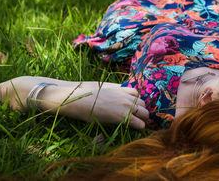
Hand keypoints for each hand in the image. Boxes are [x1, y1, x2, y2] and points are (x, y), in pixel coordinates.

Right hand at [0, 77, 148, 129]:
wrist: (73, 98)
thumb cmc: (82, 93)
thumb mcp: (100, 88)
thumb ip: (112, 91)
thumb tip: (116, 94)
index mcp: (120, 88)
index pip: (138, 94)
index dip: (136, 103)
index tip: (133, 110)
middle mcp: (125, 95)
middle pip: (144, 104)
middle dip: (142, 112)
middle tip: (136, 120)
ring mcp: (125, 105)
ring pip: (145, 113)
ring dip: (142, 120)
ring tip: (136, 125)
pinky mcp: (122, 116)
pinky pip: (139, 123)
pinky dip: (139, 127)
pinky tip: (134, 130)